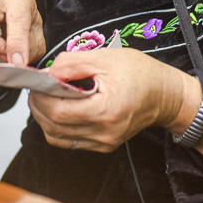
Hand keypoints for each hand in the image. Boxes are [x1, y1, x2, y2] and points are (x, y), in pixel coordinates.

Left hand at [28, 48, 202, 152]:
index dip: (40, 97)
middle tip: (37, 87)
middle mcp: (104, 132)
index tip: (36, 81)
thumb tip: (48, 72)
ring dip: (45, 118)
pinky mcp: (103, 145)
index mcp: (106, 110)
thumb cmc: (141, 73)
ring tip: (47, 96)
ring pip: (58, 138)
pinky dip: (58, 126)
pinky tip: (60, 108)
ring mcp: (104, 142)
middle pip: (54, 127)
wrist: (165, 94)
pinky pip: (70, 141)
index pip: (57, 111)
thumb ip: (73, 64)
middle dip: (39, 106)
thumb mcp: (106, 58)